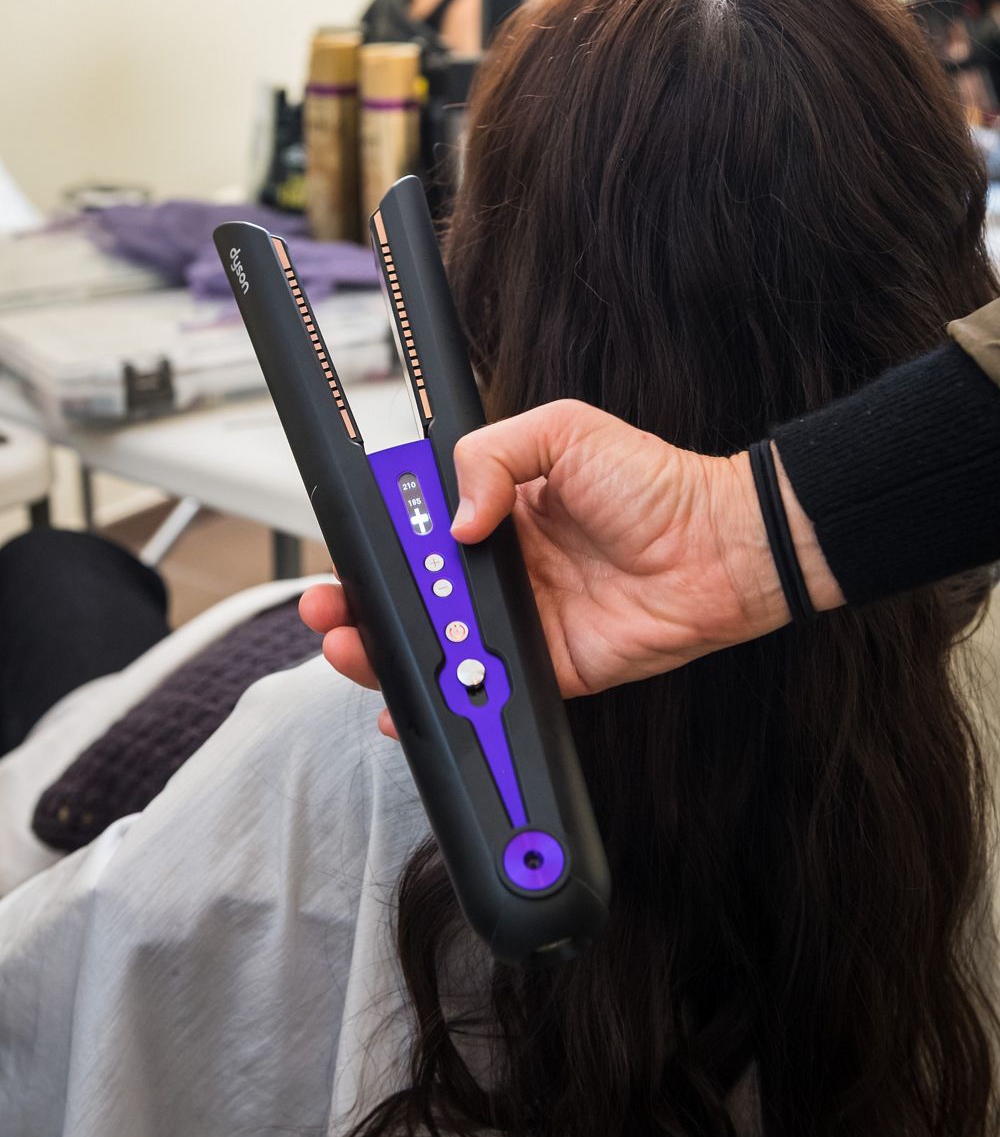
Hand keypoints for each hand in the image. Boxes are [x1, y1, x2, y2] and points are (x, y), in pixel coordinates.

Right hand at [299, 401, 841, 734]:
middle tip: (332, 611)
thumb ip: (494, 456)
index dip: (379, 540)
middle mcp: (503, 566)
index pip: (419, 526)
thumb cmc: (657, 483)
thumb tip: (453, 518)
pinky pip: (487, 689)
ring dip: (389, 652)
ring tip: (355, 650)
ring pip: (439, 644)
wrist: (720, 548)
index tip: (348, 550)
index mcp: (499, 507)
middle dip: (361, 604)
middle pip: (415, 591)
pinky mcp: (548, 666)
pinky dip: (447, 703)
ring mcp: (522, 618)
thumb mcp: (567, 431)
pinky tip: (408, 705)